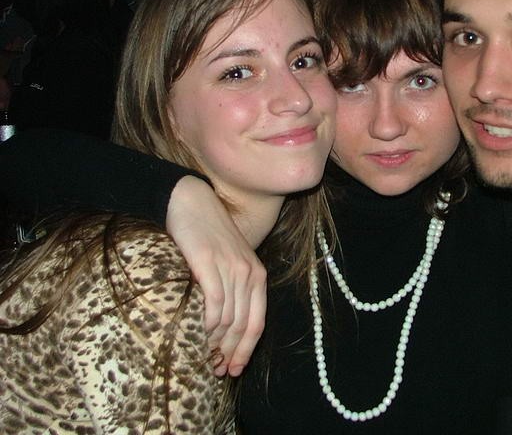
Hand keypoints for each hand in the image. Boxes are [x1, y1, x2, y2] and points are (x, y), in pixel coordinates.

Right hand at [167, 176, 266, 376]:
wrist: (191, 203)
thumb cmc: (208, 236)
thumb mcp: (228, 262)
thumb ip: (232, 289)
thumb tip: (224, 329)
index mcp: (257, 275)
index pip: (257, 322)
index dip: (246, 350)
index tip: (234, 369)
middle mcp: (248, 273)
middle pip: (243, 325)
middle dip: (230, 353)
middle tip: (215, 371)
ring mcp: (230, 267)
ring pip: (228, 318)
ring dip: (216, 343)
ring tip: (203, 359)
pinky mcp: (209, 263)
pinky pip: (213, 303)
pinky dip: (207, 323)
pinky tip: (198, 335)